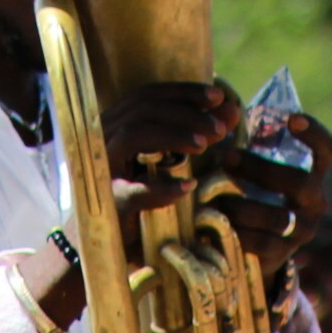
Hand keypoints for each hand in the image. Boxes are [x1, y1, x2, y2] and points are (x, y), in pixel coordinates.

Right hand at [97, 79, 236, 215]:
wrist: (111, 240)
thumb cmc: (145, 192)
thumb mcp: (174, 158)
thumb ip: (200, 131)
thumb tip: (231, 109)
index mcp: (115, 126)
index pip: (146, 96)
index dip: (183, 92)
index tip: (218, 96)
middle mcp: (101, 139)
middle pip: (143, 110)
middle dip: (187, 113)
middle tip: (220, 128)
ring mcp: (100, 168)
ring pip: (133, 134)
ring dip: (174, 136)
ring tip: (204, 147)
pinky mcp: (106, 200)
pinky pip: (132, 190)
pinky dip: (162, 187)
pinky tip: (188, 187)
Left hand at [206, 109, 331, 279]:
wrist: (250, 245)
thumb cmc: (247, 192)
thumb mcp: (249, 168)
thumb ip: (243, 143)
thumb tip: (224, 109)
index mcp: (312, 174)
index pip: (327, 151)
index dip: (314, 134)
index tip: (292, 118)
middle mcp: (315, 201)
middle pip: (300, 183)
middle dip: (260, 169)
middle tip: (228, 158)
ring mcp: (303, 228)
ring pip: (278, 216)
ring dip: (240, 204)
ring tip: (211, 197)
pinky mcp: (283, 252)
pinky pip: (261, 242)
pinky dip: (235, 230)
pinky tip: (214, 222)